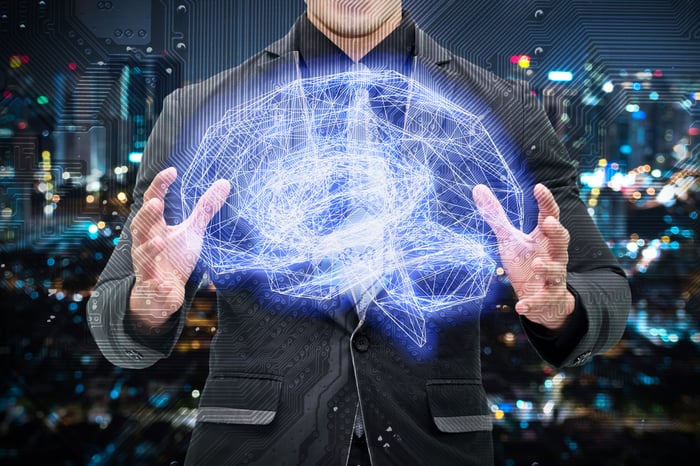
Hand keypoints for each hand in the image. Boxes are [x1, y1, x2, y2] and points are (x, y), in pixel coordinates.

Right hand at [129, 167, 229, 327]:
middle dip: (147, 216)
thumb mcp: (192, 231)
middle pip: (141, 227)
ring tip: (159, 241)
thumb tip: (224, 183)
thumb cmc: (174, 257)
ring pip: (143, 255)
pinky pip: (153, 286)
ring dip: (149, 248)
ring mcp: (147, 266)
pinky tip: (165, 285)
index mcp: (155, 227)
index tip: (171, 171)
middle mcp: (146, 243)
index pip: (153, 202)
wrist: (162, 293)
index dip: (160, 187)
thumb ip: (204, 209)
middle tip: (156, 203)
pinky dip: (158, 285)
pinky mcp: (152, 286)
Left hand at [473, 183, 574, 330]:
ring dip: (548, 267)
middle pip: (562, 241)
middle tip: (548, 222)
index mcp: (545, 239)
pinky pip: (543, 300)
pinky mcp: (548, 298)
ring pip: (557, 271)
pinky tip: (520, 306)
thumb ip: (496, 216)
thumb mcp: (509, 239)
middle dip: (557, 231)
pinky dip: (532, 303)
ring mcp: (553, 278)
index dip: (546, 202)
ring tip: (537, 264)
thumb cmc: (526, 262)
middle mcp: (554, 255)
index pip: (550, 216)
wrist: (543, 299)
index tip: (539, 187)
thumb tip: (478, 188)